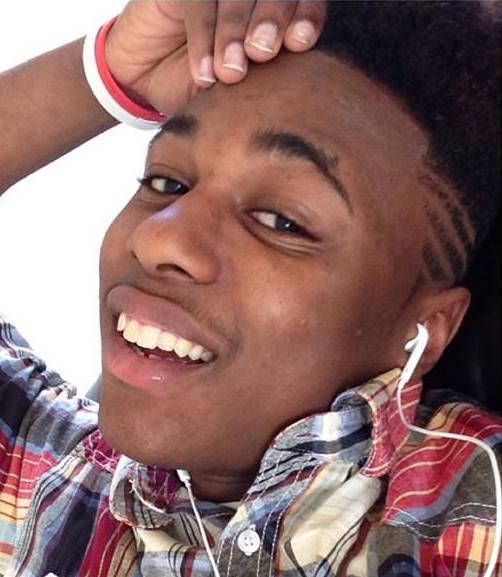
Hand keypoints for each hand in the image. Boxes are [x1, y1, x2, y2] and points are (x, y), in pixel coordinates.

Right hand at [105, 0, 326, 113]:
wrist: (144, 84)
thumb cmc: (199, 90)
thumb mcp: (238, 95)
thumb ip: (267, 87)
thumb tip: (300, 102)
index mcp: (274, 18)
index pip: (302, 3)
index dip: (306, 15)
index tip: (299, 42)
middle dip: (271, 20)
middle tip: (262, 53)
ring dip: (235, 32)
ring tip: (230, 72)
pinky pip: (199, 4)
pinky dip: (204, 38)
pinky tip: (205, 73)